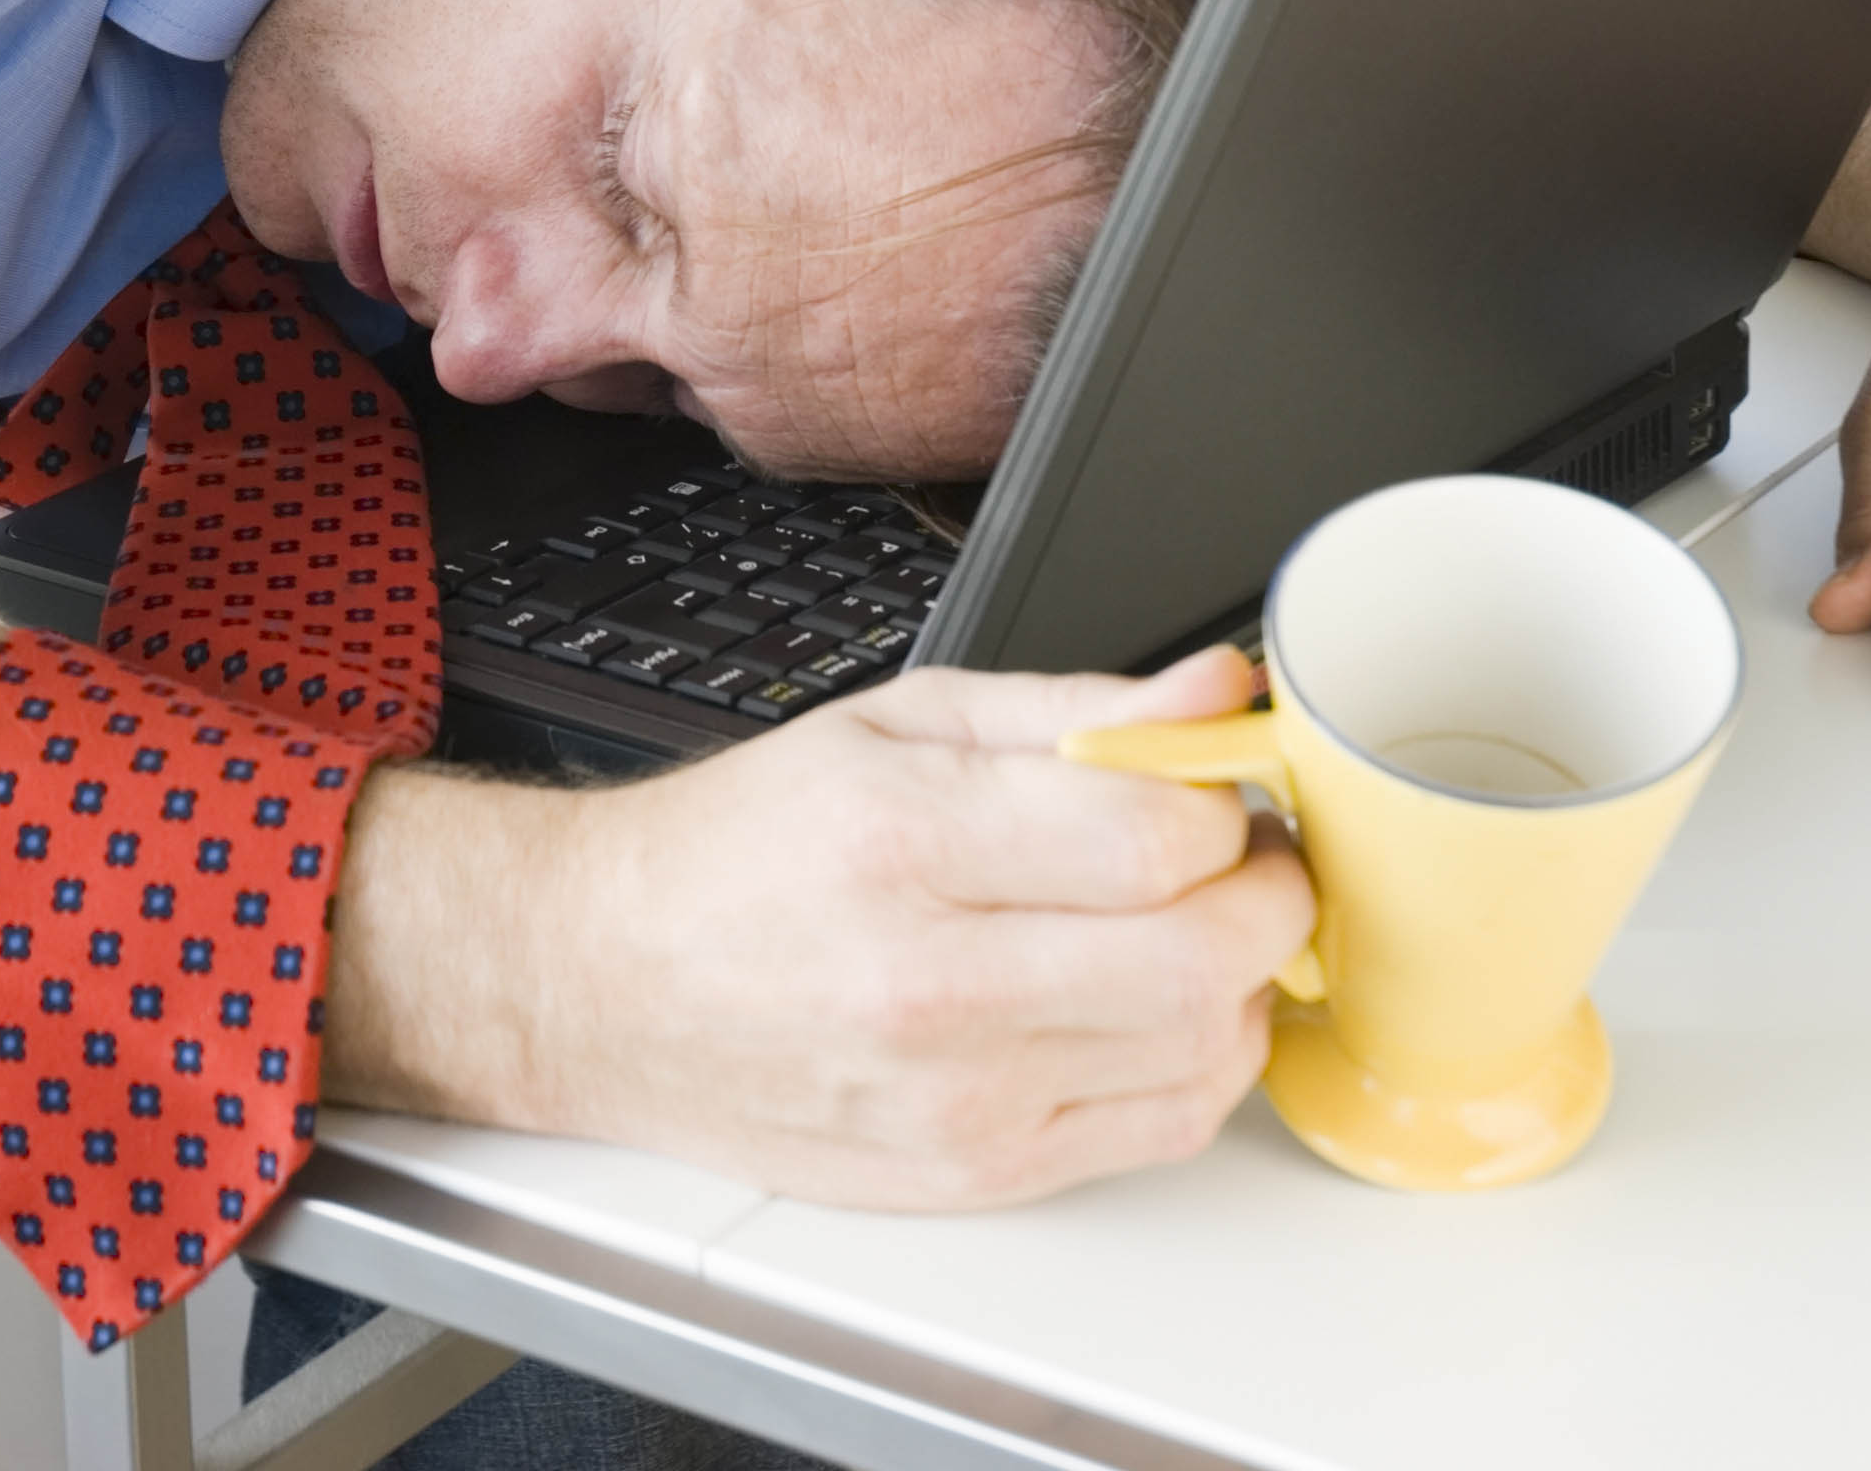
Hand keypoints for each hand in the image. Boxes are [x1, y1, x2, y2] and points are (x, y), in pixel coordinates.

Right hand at [330, 645, 1308, 1204]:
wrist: (604, 983)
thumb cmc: (741, 850)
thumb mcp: (898, 725)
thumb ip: (1074, 708)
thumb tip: (1218, 695)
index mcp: (907, 843)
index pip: (1156, 838)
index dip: (1223, 805)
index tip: (1213, 790)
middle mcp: (931, 986)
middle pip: (1201, 959)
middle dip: (1266, 895)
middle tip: (1243, 857)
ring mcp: (956, 1101)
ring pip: (1204, 1052)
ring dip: (1239, 980)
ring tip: (1187, 923)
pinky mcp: (973, 1175)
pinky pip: (1162, 1130)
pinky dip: (1197, 1063)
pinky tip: (1154, 1006)